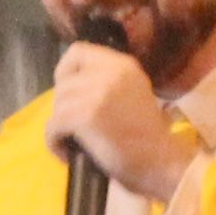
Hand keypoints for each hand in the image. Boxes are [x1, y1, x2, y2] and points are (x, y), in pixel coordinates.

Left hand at [50, 42, 192, 203]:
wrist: (161, 163)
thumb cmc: (147, 136)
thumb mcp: (132, 93)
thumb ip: (105, 82)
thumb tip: (70, 86)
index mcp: (123, 64)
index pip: (77, 51)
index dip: (65, 72)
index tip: (69, 95)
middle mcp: (111, 72)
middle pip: (63, 81)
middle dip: (62, 105)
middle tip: (72, 127)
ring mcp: (99, 93)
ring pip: (57, 105)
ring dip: (58, 127)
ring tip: (71, 143)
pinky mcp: (88, 116)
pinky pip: (54, 125)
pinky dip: (54, 142)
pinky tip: (67, 153)